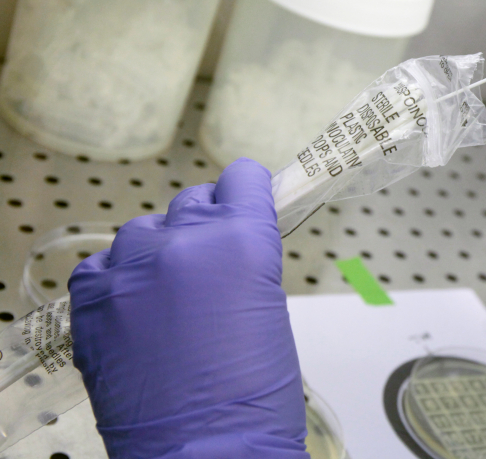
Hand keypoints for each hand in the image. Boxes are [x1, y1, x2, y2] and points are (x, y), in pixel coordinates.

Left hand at [69, 159, 307, 458]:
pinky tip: (138, 313)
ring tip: (172, 301)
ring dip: (160, 253)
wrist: (206, 452)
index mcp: (241, 238)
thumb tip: (228, 243)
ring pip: (145, 231)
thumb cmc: (251, 397)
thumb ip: (244, 259)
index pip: (242, 178)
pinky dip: (119, 281)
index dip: (248, 195)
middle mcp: (182, 241)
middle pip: (193, 201)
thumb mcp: (269, 306)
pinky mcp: (92, 299)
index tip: (248, 207)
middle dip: (207, 227)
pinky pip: (103, 265)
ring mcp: (131, 268)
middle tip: (213, 269)